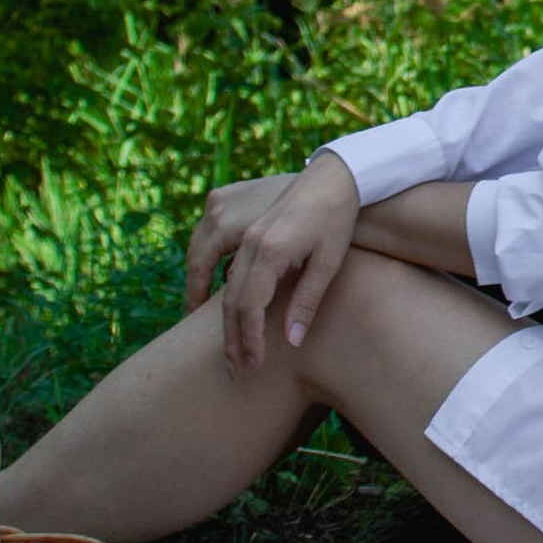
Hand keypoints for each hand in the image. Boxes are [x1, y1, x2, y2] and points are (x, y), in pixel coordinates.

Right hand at [186, 150, 360, 369]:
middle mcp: (248, 237)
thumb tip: (291, 342)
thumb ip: (307, 302)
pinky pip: (209, 246)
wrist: (334, 175)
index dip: (248, 339)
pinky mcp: (233, 211)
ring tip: (214, 335)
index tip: (252, 364)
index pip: (248, 306)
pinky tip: (215, 293)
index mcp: (271, 250)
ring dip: (207, 303)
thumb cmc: (336, 220)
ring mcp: (237, 222)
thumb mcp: (329, 263)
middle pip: (227, 296)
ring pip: (206, 269)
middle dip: (229, 335)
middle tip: (234, 367)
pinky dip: (206, 273)